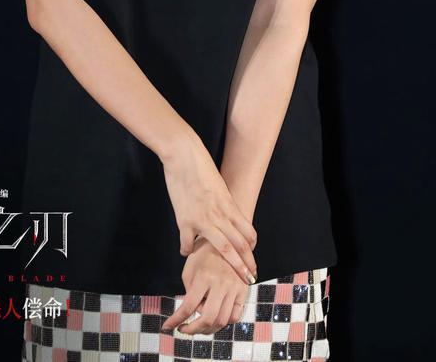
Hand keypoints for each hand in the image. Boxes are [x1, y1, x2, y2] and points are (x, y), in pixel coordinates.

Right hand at [161, 135, 257, 284]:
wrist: (184, 155)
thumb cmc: (201, 166)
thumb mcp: (219, 186)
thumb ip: (223, 204)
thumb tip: (227, 216)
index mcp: (229, 205)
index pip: (248, 233)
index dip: (251, 250)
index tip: (252, 261)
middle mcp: (220, 214)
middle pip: (240, 245)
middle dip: (246, 265)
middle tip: (250, 280)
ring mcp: (203, 218)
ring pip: (222, 248)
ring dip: (229, 266)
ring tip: (230, 280)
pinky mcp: (185, 219)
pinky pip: (189, 243)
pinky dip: (188, 251)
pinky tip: (187, 253)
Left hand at [161, 236, 254, 335]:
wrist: (227, 239)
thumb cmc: (203, 253)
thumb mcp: (190, 268)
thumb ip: (189, 292)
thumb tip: (195, 312)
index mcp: (204, 276)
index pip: (188, 306)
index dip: (176, 320)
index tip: (167, 327)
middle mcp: (220, 283)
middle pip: (208, 319)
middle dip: (193, 330)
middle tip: (185, 329)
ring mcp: (234, 288)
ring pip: (222, 321)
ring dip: (208, 329)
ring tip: (199, 326)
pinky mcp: (243, 290)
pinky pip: (235, 316)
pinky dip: (224, 323)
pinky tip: (215, 318)